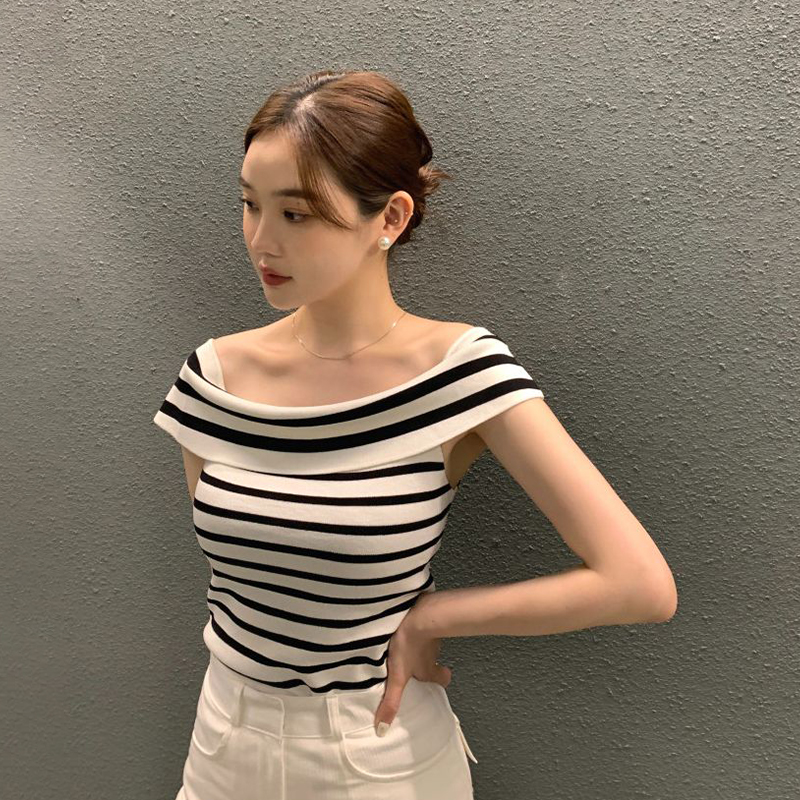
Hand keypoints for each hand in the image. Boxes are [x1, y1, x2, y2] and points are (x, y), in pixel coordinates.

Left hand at [373, 598, 451, 734]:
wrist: (418, 614)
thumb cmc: (409, 647)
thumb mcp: (397, 676)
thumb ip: (391, 701)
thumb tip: (382, 730)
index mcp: (428, 669)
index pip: (442, 679)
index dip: (440, 680)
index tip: (436, 680)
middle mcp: (433, 654)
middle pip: (435, 661)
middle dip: (428, 663)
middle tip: (416, 663)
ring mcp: (431, 635)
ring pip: (429, 644)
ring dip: (420, 645)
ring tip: (405, 644)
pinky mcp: (425, 618)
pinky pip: (423, 626)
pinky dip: (416, 628)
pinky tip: (404, 626)